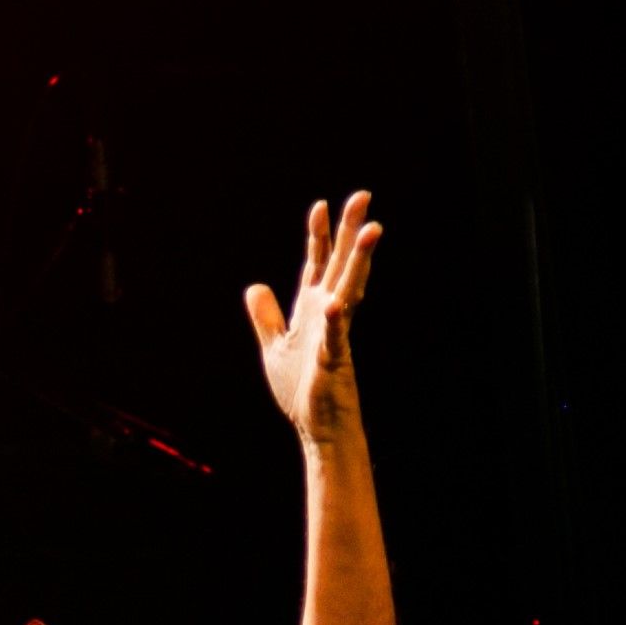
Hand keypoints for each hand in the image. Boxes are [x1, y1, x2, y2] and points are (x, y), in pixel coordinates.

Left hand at [246, 191, 380, 443]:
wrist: (317, 428)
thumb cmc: (301, 390)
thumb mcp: (274, 348)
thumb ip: (267, 317)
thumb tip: (255, 287)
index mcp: (312, 310)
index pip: (317, 264)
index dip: (318, 235)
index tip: (320, 204)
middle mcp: (328, 315)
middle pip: (340, 265)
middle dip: (350, 232)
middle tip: (363, 197)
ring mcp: (334, 336)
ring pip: (349, 291)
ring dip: (359, 262)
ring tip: (371, 231)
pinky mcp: (333, 362)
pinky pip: (335, 338)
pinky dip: (335, 322)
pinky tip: (336, 304)